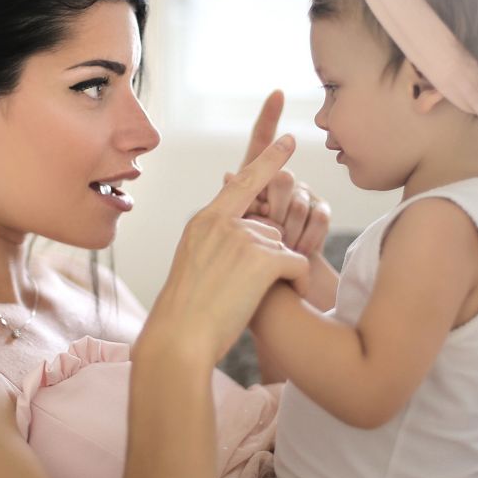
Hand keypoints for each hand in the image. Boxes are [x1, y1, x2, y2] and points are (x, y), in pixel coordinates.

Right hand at [137, 134, 310, 368]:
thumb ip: (217, 242)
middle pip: (271, 230)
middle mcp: (222, 222)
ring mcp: (241, 238)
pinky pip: (298, 263)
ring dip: (281, 274)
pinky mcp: (261, 258)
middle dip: (270, 259)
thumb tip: (249, 236)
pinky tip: (280, 297)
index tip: (289, 140)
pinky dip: (297, 282)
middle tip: (243, 291)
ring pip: (284, 248)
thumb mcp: (194, 264)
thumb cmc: (186, 312)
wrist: (180, 338)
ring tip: (251, 300)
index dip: (269, 160)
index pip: (242, 182)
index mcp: (204, 221)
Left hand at [237, 90, 331, 256]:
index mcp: (252, 184)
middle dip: (274, 208)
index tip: (276, 93)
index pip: (259, 145)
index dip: (267, 118)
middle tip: (266, 233)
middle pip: (282, 177)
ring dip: (289, 230)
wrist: (275, 298)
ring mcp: (302, 196)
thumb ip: (232, 204)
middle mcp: (279, 183)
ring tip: (280, 249)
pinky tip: (299, 251)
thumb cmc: (240, 269)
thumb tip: (228, 175)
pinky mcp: (320, 213)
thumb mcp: (229, 236)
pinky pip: (319, 214)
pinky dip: (307, 238)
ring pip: (300, 198)